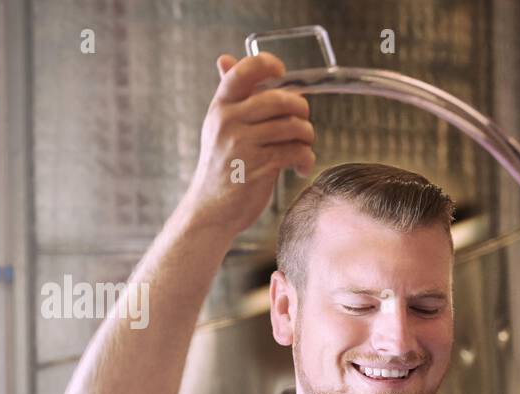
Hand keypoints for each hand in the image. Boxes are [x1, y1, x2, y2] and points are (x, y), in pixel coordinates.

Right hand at [181, 53, 315, 237]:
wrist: (212, 210)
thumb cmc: (222, 167)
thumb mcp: (219, 126)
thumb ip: (231, 96)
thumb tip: (225, 58)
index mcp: (220, 106)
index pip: (243, 71)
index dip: (267, 64)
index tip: (282, 73)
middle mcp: (229, 121)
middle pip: (280, 99)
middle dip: (301, 110)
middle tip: (302, 123)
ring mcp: (243, 144)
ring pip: (294, 126)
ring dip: (307, 137)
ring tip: (303, 147)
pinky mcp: (260, 167)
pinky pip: (297, 152)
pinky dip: (306, 160)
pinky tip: (300, 168)